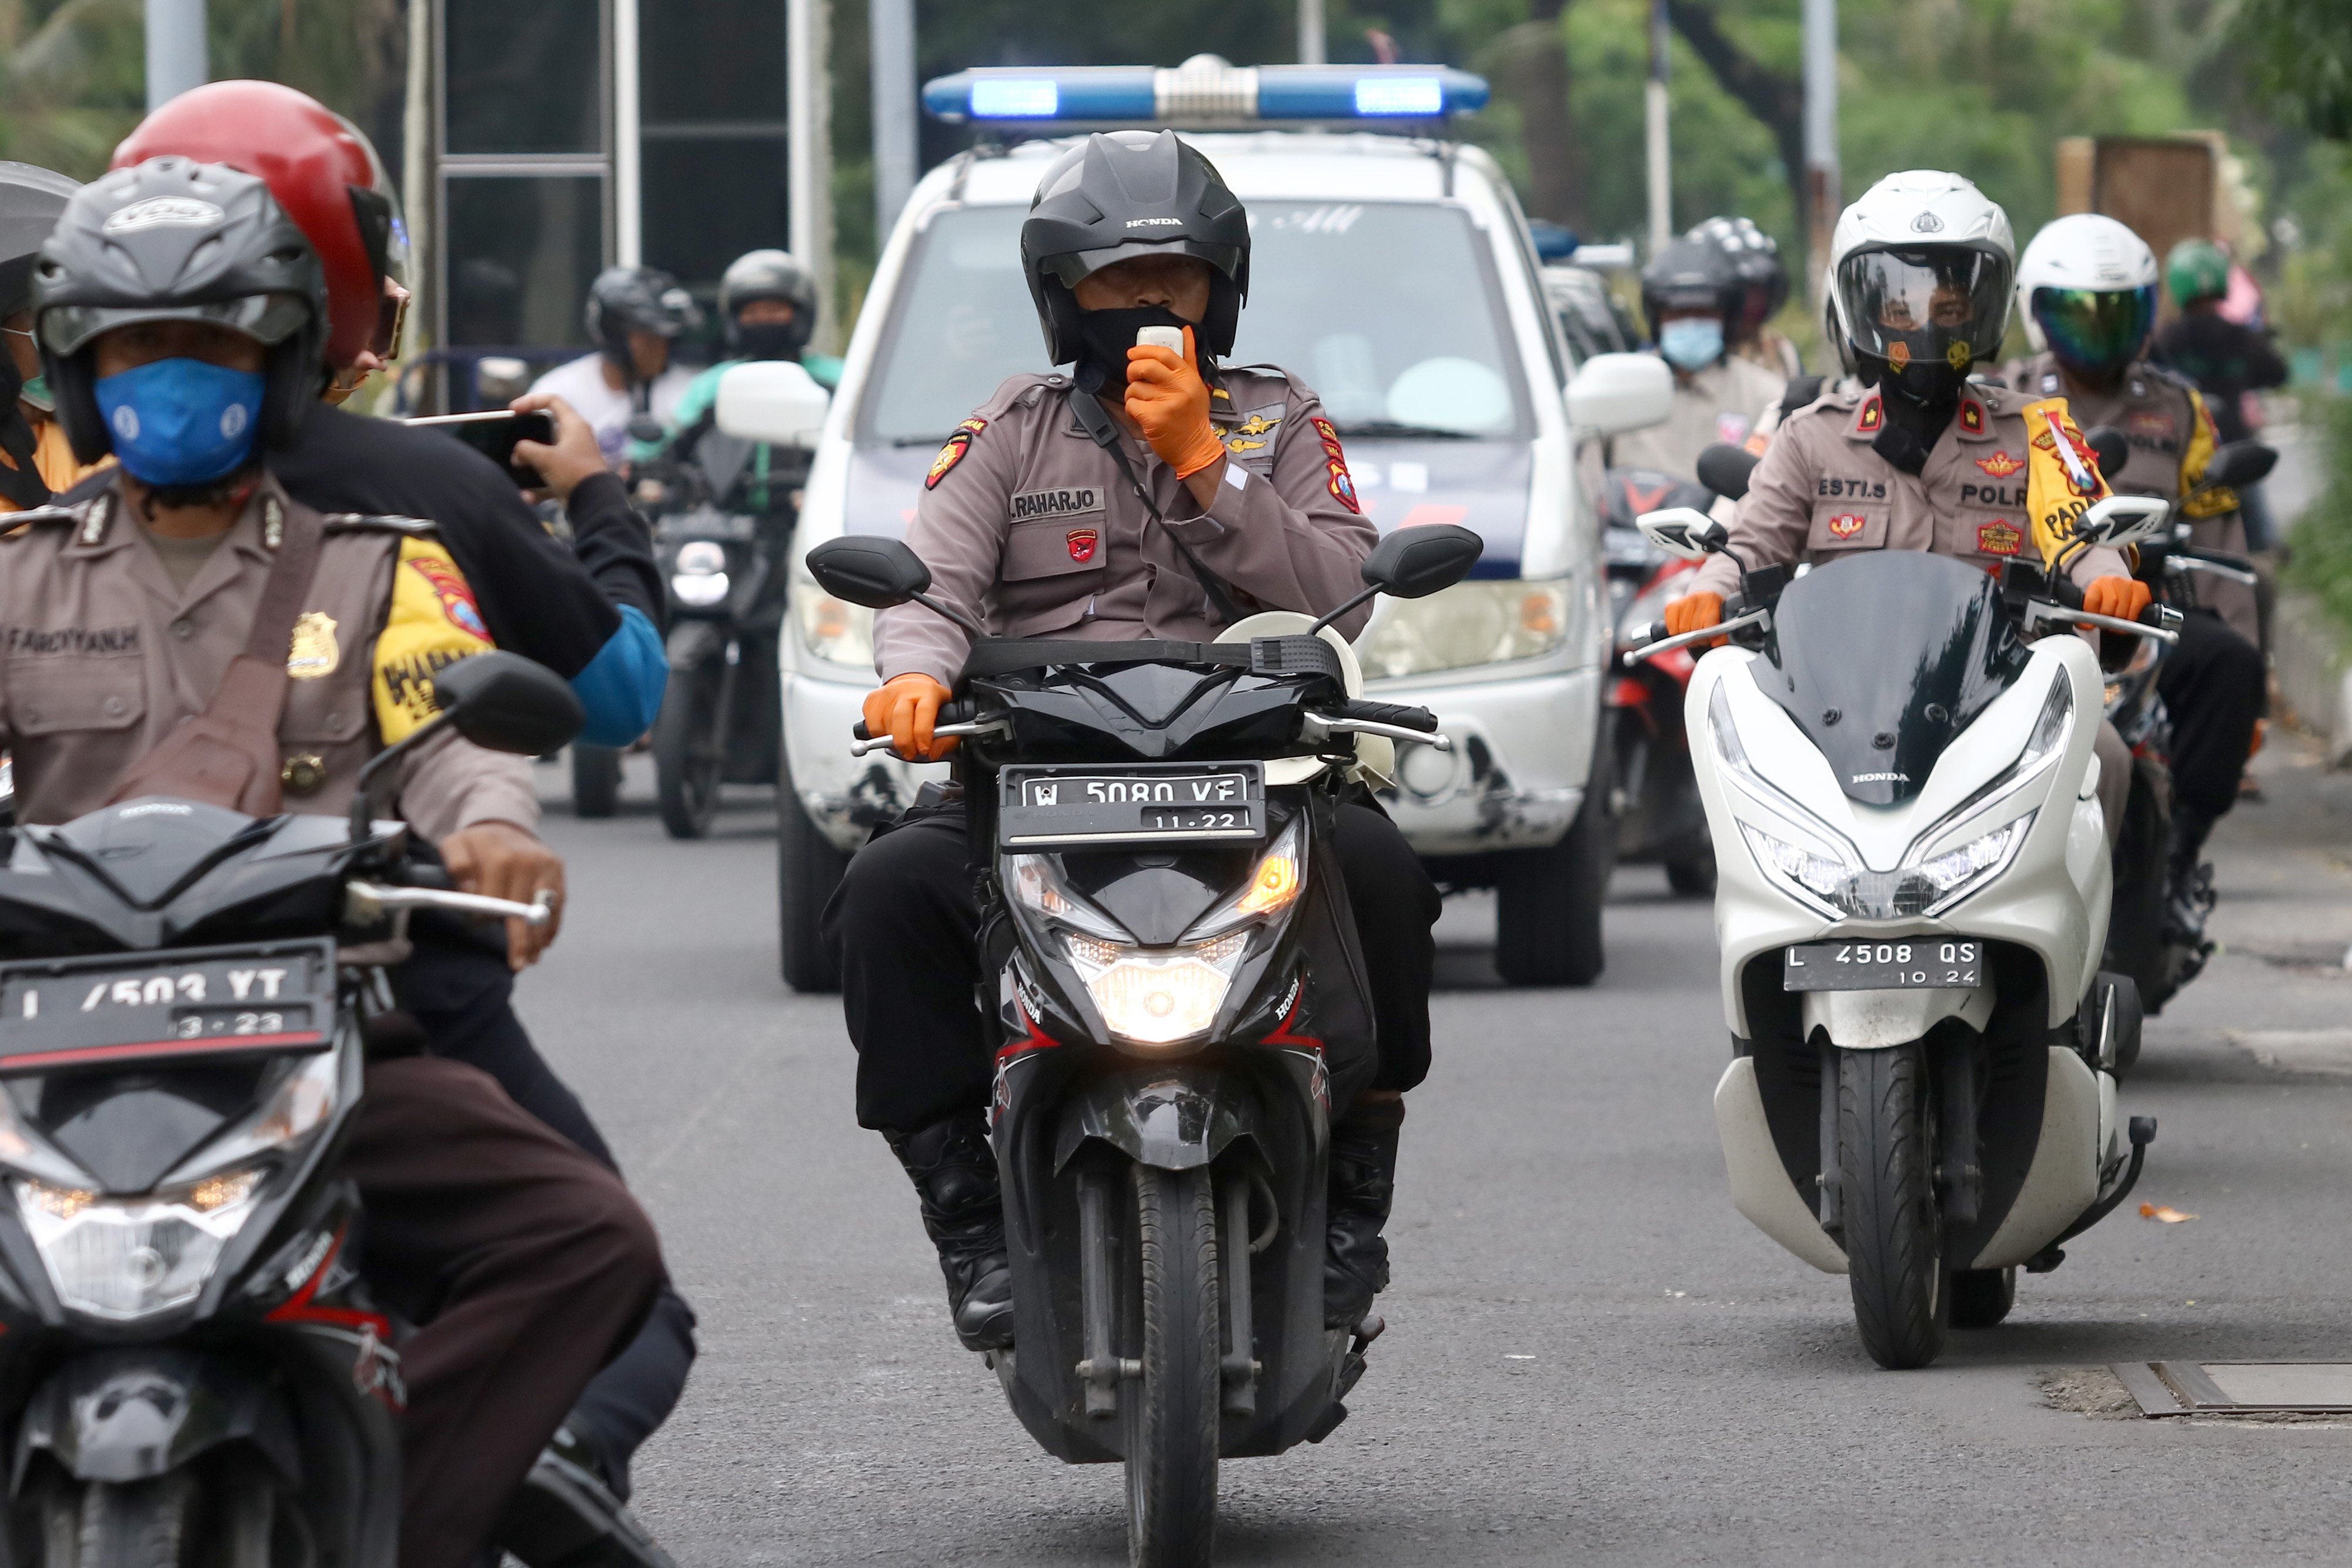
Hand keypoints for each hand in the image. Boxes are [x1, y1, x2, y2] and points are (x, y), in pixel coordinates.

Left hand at [440, 820, 565, 970]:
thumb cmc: (477, 843)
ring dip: (539, 939)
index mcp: (501, 858)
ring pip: (545, 911)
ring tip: (530, 960)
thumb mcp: (455, 845)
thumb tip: (470, 892)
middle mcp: (529, 862)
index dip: (486, 918)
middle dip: (521, 940)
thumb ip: (457, 865)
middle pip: (525, 910)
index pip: (495, 900)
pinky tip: (544, 944)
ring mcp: (547, 866)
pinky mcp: (559, 871)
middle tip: (517, 964)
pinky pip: (558, 904)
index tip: (479, 927)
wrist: (505, 825)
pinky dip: (552, 926)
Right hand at [510, 392, 607, 502]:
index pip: (552, 401)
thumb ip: (526, 450)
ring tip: (517, 471)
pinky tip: (528, 496)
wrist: (596, 505)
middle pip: (546, 430)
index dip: (531, 401)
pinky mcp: (571, 477)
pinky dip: (538, 487)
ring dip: (530, 465)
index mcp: (574, 425)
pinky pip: (549, 478)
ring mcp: (573, 459)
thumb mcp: (545, 458)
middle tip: (513, 443)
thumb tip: (517, 455)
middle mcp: (575, 439)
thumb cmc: (575, 474)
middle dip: (527, 439)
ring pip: (545, 456)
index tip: (514, 410)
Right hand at [863, 673, 955, 760]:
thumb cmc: (931, 707)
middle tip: (910, 754)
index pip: (924, 712)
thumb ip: (947, 739)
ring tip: (902, 744)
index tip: (924, 749)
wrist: (913, 689)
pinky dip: (878, 736)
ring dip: (892, 741)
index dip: (923, 733)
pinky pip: (871, 724)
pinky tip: (890, 734)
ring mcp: (888, 693)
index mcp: (929, 692)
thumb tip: (933, 753)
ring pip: (884, 723)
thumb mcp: (948, 719)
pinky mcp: (873, 699)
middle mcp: (907, 689)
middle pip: (901, 716)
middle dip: (905, 742)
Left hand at [1126, 326, 1226, 480]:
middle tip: (1133, 376)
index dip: (1145, 350)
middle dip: (1133, 369)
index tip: (1133, 353)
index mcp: (1189, 377)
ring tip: (1142, 403)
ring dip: (1133, 395)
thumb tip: (1186, 330)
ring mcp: (1167, 403)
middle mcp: (1179, 387)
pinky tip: (1141, 415)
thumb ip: (1189, 357)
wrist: (1195, 448)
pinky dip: (1131, 410)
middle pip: (1146, 366)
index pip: (1165, 354)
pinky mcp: (1154, 418)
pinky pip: (1131, 405)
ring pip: (1135, 388)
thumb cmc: (1193, 416)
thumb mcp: (1196, 384)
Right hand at [1663, 590, 1724, 636]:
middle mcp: (1696, 598)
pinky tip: (1681, 628)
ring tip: (1691, 633)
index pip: (1708, 625)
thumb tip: (1716, 644)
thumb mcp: (1722, 620)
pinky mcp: (1671, 605)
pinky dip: (1674, 631)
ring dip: (1685, 636)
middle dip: (1696, 638)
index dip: (1708, 637)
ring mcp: (1682, 601)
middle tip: (1699, 637)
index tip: (1709, 639)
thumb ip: (1722, 635)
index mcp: (1712, 600)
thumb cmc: (1712, 612)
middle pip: (1693, 629)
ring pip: (1681, 629)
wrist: (1703, 600)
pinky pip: (1670, 626)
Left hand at [2081, 575, 2152, 627]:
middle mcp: (2114, 580)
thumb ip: (2086, 615)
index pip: (2093, 600)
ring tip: (2117, 623)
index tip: (2092, 623)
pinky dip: (2130, 619)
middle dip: (2108, 618)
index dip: (2092, 614)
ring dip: (2120, 621)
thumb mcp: (2092, 605)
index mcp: (2098, 583)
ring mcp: (2129, 583)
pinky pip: (2135, 609)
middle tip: (2107, 624)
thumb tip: (2085, 625)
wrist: (2120, 590)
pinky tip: (2127, 620)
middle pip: (2111, 604)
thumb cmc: (2105, 601)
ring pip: (2123, 609)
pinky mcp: (2142, 589)